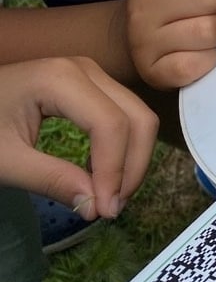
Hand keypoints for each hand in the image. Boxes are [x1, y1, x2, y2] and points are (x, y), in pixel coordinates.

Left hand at [0, 57, 157, 219]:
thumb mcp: (4, 159)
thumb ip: (50, 180)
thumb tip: (96, 208)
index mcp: (61, 79)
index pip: (110, 125)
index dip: (115, 170)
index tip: (104, 211)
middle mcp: (86, 70)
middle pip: (136, 117)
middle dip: (133, 166)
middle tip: (112, 207)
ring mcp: (92, 75)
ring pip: (137, 115)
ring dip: (132, 158)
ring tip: (109, 195)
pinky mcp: (91, 85)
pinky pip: (124, 114)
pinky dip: (123, 147)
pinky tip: (103, 173)